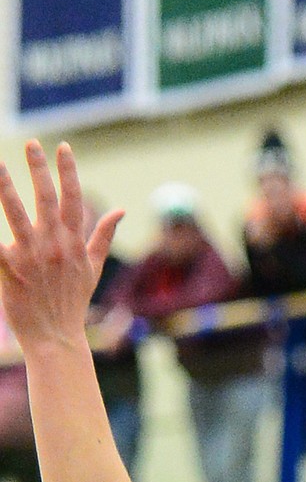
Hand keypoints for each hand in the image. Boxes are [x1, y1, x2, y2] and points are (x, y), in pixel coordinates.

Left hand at [0, 143, 121, 352]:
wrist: (56, 337)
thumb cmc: (73, 303)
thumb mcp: (93, 268)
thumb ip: (103, 236)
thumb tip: (119, 211)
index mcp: (73, 242)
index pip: (73, 198)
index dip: (68, 171)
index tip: (62, 147)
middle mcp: (54, 245)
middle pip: (46, 198)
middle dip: (38, 168)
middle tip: (31, 143)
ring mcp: (32, 257)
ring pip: (17, 214)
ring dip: (6, 187)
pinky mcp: (11, 271)